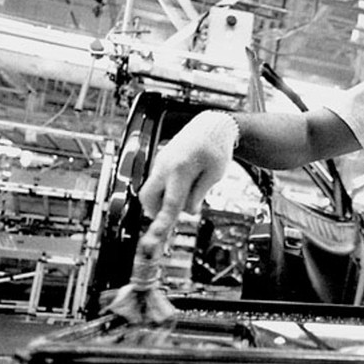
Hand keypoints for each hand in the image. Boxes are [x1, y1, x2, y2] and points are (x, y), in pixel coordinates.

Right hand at [138, 110, 238, 226]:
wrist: (211, 126)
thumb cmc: (217, 149)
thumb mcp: (215, 174)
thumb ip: (199, 194)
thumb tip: (186, 212)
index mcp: (181, 169)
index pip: (170, 203)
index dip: (163, 223)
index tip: (155, 238)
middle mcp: (165, 166)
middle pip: (147, 198)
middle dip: (156, 211)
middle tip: (173, 215)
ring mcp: (160, 162)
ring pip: (150, 190)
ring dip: (162, 200)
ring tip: (189, 188)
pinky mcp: (160, 161)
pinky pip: (156, 181)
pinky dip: (165, 190)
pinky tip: (185, 182)